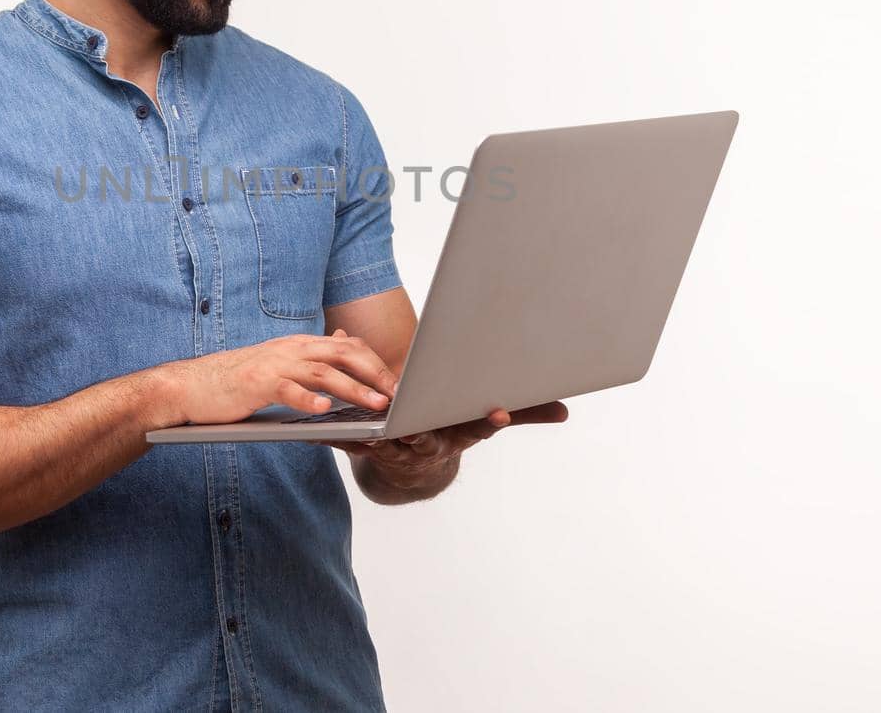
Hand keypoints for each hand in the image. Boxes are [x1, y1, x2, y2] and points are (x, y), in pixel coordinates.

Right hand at [155, 332, 399, 425]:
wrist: (191, 386)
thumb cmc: (238, 380)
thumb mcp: (281, 362)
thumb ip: (313, 354)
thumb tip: (345, 338)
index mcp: (300, 345)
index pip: (348, 347)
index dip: (376, 363)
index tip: (399, 384)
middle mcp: (291, 349)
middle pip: (343, 354)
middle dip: (375, 373)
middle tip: (399, 394)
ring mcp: (273, 364)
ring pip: (322, 372)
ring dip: (353, 389)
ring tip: (376, 404)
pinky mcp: (255, 383)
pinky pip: (286, 390)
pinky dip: (307, 400)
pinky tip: (324, 411)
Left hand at [329, 397, 569, 483]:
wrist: (409, 470)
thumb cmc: (447, 432)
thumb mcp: (480, 423)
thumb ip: (521, 413)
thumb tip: (565, 411)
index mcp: (456, 432)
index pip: (478, 427)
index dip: (490, 421)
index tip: (500, 412)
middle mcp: (429, 443)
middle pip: (426, 434)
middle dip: (420, 427)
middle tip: (415, 421)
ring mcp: (397, 450)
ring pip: (385, 440)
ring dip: (372, 433)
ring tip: (365, 425)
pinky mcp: (366, 450)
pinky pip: (350, 443)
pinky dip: (334, 434)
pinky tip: (315, 426)